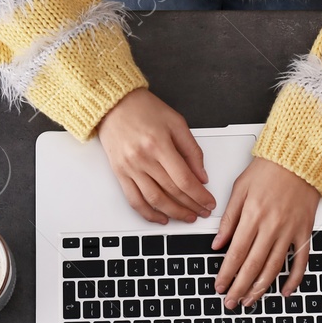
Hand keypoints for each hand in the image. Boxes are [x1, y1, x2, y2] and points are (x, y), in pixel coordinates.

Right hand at [97, 88, 214, 223]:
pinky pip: (134, 200)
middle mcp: (143, 158)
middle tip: (203, 211)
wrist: (112, 104)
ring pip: (154, 200)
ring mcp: (129, 168)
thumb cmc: (144, 109)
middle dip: (191, 206)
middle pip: (171, 192)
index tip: (209, 202)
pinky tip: (161, 217)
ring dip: (174, 213)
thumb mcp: (176, 122)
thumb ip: (192, 150)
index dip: (199, 195)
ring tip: (187, 216)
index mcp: (159, 144)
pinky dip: (148, 213)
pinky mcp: (120, 173)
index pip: (184, 179)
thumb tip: (202, 176)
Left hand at [212, 157, 319, 307]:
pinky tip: (285, 290)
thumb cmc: (269, 169)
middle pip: (253, 266)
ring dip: (261, 288)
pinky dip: (294, 279)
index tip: (219, 286)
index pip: (236, 253)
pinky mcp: (304, 231)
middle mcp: (272, 226)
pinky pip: (301, 260)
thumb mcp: (239, 189)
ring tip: (249, 300)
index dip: (226, 274)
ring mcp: (290, 230)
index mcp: (253, 215)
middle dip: (240, 287)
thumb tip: (217, 244)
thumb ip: (228, 219)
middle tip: (231, 302)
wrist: (299, 158)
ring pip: (274, 267)